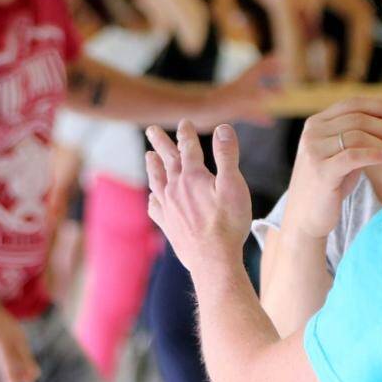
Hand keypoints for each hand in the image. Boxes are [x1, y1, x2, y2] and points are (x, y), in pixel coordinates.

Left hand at [146, 121, 253, 275]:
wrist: (213, 260)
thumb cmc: (228, 223)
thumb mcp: (233, 185)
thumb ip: (226, 155)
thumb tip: (222, 128)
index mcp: (193, 177)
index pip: (189, 148)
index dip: (187, 134)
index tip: (184, 122)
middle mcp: (176, 189)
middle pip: (167, 160)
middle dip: (161, 143)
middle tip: (151, 130)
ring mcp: (169, 207)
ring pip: (157, 181)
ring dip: (153, 167)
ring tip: (148, 156)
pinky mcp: (168, 225)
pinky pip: (155, 207)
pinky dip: (153, 198)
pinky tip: (152, 197)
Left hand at [207, 55, 281, 125]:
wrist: (194, 114)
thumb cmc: (214, 107)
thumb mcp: (238, 101)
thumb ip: (256, 97)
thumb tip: (275, 94)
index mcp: (243, 83)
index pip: (260, 68)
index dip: (271, 62)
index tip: (282, 57)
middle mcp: (241, 89)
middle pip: (259, 78)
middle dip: (272, 73)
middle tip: (284, 70)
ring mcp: (236, 100)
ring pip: (256, 95)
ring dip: (268, 94)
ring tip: (281, 95)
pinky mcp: (232, 112)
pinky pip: (250, 112)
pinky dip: (261, 115)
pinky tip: (270, 122)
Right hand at [280, 98, 381, 239]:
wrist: (305, 218)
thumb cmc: (328, 187)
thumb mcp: (340, 155)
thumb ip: (354, 137)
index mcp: (315, 123)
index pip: (352, 104)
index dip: (379, 106)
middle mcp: (312, 133)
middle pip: (357, 118)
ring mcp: (314, 151)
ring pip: (357, 135)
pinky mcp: (321, 170)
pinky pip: (354, 156)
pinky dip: (376, 155)